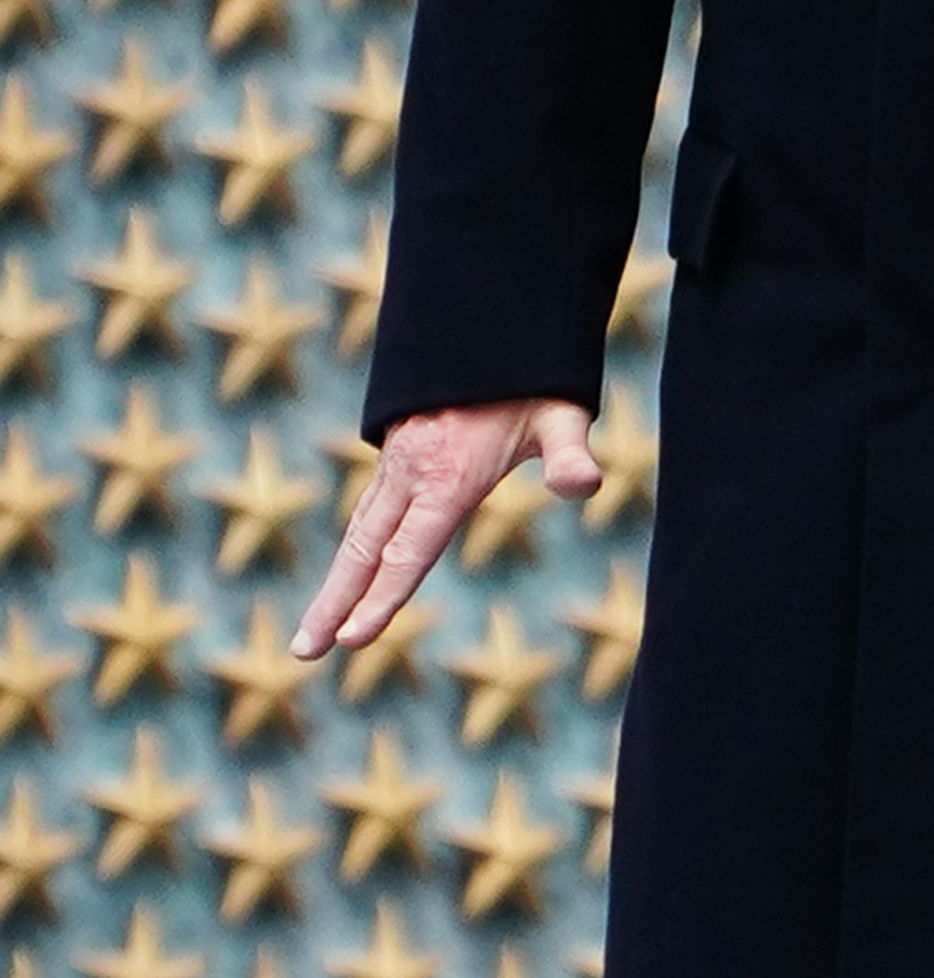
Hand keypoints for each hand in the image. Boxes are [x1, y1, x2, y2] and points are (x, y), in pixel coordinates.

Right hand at [291, 400, 597, 661]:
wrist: (493, 323)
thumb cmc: (534, 381)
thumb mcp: (561, 415)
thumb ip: (570, 453)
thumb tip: (585, 485)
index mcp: (447, 476)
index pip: (408, 550)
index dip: (381, 598)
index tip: (352, 640)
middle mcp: (411, 472)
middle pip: (364, 551)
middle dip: (333, 604)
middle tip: (305, 654)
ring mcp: (397, 463)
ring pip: (358, 533)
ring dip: (334, 585)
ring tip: (312, 636)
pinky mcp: (395, 454)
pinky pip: (368, 513)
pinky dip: (351, 553)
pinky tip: (345, 580)